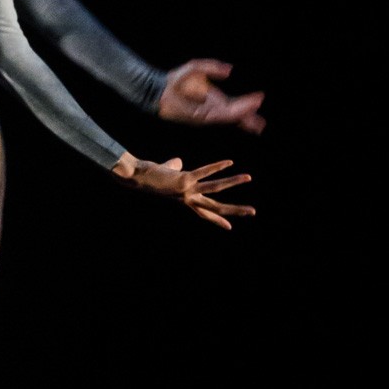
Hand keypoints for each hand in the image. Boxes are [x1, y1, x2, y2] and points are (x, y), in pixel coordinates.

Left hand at [113, 153, 253, 229]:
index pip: (205, 212)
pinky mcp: (184, 179)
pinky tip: (230, 162)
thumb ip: (174, 168)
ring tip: (248, 177)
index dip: (217, 220)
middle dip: (235, 210)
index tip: (230, 227)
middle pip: (216, 207)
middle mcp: (188, 198)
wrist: (135, 176)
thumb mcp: (167, 173)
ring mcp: (187, 190)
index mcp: (186, 200)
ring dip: (233, 182)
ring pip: (215, 188)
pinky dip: (217, 166)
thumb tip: (178, 161)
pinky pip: (204, 172)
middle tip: (253, 212)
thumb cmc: (150, 176)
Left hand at [159, 59, 265, 134]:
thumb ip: (213, 67)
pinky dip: (228, 115)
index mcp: (214, 99)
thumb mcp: (197, 67)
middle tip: (261, 124)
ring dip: (241, 116)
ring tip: (255, 118)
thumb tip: (230, 70)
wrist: (159, 88)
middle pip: (234, 116)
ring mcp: (206, 114)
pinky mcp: (199, 117)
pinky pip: (218, 117)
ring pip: (228, 117)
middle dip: (247, 118)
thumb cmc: (176, 79)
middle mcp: (212, 108)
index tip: (259, 98)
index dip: (247, 103)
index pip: (234, 104)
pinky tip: (237, 113)